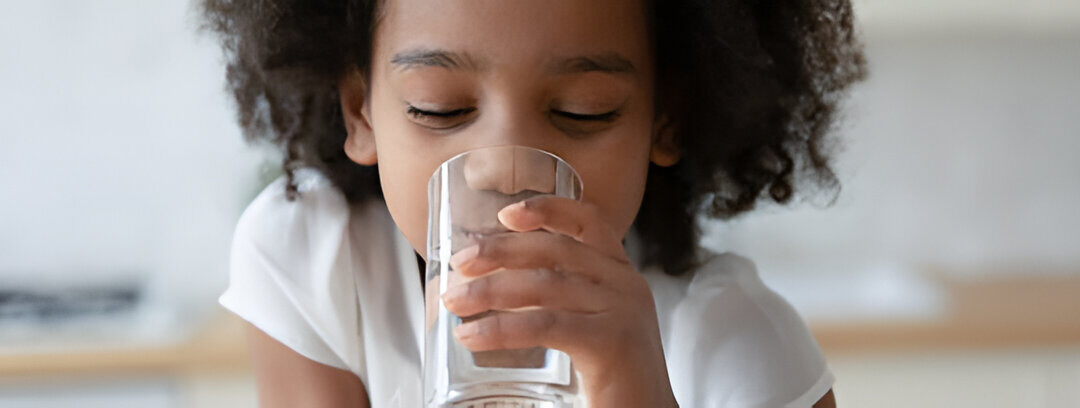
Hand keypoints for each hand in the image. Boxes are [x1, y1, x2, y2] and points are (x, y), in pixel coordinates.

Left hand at [442, 196, 677, 407]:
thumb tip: (484, 290)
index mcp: (622, 276)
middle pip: (556, 249)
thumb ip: (557, 304)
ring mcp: (622, 311)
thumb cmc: (613, 381)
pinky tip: (472, 335)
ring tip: (453, 302)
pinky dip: (501, 328)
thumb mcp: (590, 327)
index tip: (506, 213)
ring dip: (489, 290)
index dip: (549, 209)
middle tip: (460, 262)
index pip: (590, 222)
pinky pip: (545, 324)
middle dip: (501, 250)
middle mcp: (626, 286)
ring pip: (544, 286)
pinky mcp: (611, 342)